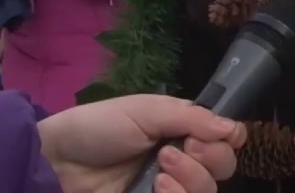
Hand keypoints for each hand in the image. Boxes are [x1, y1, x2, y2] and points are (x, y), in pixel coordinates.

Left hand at [37, 95, 245, 192]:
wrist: (59, 162)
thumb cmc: (101, 127)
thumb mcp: (146, 110)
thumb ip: (191, 118)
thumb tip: (234, 130)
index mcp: (184, 130)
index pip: (226, 140)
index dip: (227, 140)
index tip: (208, 137)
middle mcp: (184, 160)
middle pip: (224, 169)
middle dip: (208, 159)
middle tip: (174, 150)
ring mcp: (170, 187)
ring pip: (207, 192)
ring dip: (191, 179)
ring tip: (160, 171)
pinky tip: (157, 188)